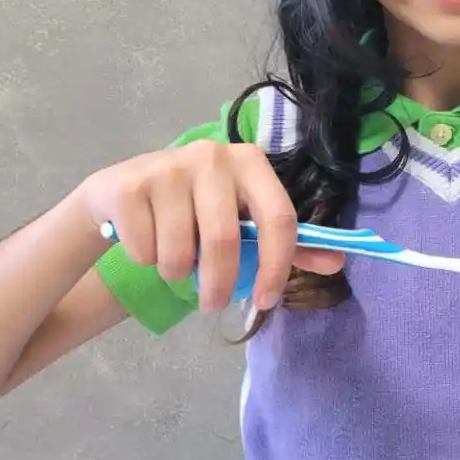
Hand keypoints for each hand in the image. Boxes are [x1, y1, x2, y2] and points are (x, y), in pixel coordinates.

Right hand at [71, 139, 343, 312]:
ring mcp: (167, 166)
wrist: (122, 192)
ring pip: (180, 251)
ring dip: (178, 273)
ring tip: (175, 261)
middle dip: (220, 285)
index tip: (267, 301)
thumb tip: (337, 262)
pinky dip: (146, 261)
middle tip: (212, 304)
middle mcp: (211, 155)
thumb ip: (288, 241)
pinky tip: (144, 240)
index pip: (279, 218)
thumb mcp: (242, 219)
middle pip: (225, 240)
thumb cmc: (196, 208)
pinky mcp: (129, 186)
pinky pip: (145, 251)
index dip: (277, 266)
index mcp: (250, 162)